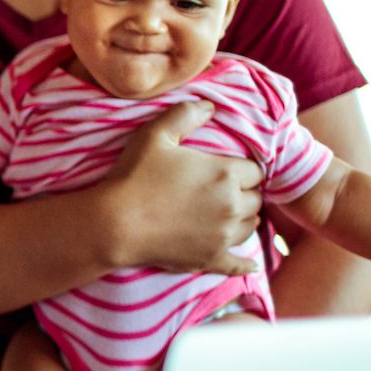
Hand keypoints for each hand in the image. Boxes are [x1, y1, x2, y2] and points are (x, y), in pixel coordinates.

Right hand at [99, 101, 261, 274]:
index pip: (255, 170)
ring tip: (226, 215)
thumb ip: (185, 115)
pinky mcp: (210, 259)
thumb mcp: (154, 136)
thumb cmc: (133, 177)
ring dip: (243, 219)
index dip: (242, 168)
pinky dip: (245, 265)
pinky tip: (251, 266)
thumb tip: (210, 105)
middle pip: (257, 199)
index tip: (226, 169)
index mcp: (226, 174)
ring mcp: (223, 236)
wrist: (114, 224)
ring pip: (251, 227)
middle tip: (223, 191)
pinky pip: (239, 264)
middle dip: (244, 193)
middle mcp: (232, 206)